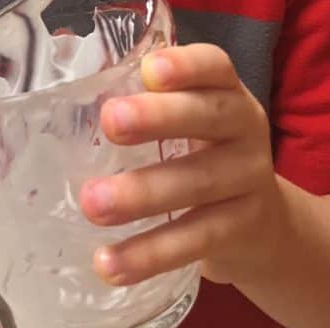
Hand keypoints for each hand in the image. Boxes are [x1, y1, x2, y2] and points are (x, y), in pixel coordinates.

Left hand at [79, 44, 286, 288]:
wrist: (263, 223)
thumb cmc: (201, 151)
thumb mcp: (187, 118)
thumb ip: (146, 102)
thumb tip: (66, 98)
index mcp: (226, 90)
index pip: (214, 65)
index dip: (185, 65)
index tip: (149, 70)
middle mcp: (245, 128)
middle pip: (207, 116)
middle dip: (158, 118)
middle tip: (110, 121)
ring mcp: (249, 180)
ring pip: (197, 184)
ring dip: (142, 194)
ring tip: (93, 204)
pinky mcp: (242, 230)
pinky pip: (195, 240)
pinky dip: (150, 254)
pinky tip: (110, 263)